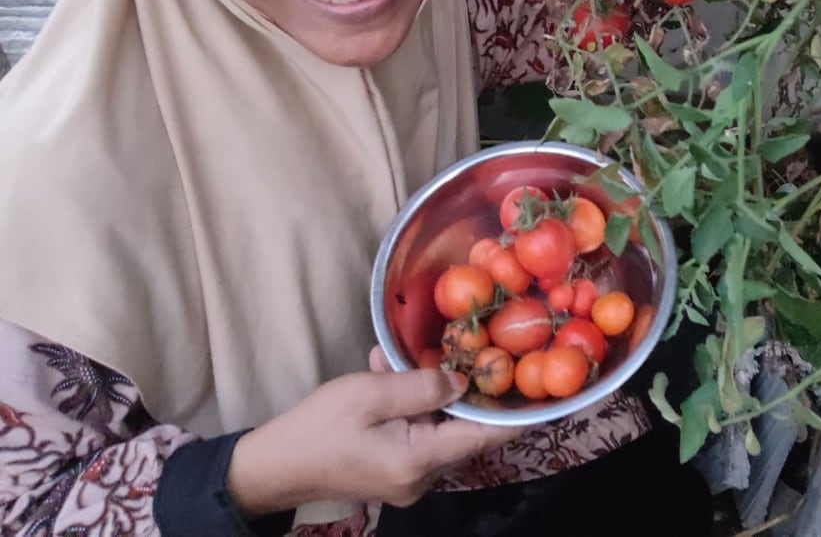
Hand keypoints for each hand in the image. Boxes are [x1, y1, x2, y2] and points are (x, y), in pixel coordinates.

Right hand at [226, 350, 523, 516]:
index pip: (484, 437)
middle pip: (461, 429)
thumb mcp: (370, 394)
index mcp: (420, 461)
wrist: (272, 466)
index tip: (546, 391)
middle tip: (475, 346)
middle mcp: (422, 476)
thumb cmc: (318, 428)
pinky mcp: (392, 469)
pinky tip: (387, 368)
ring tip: (407, 352)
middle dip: (463, 387)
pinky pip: (413, 431)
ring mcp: (407, 477)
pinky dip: (408, 402)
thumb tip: (461, 379)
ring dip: (427, 389)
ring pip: (435, 425)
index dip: (515, 414)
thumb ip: (420, 386)